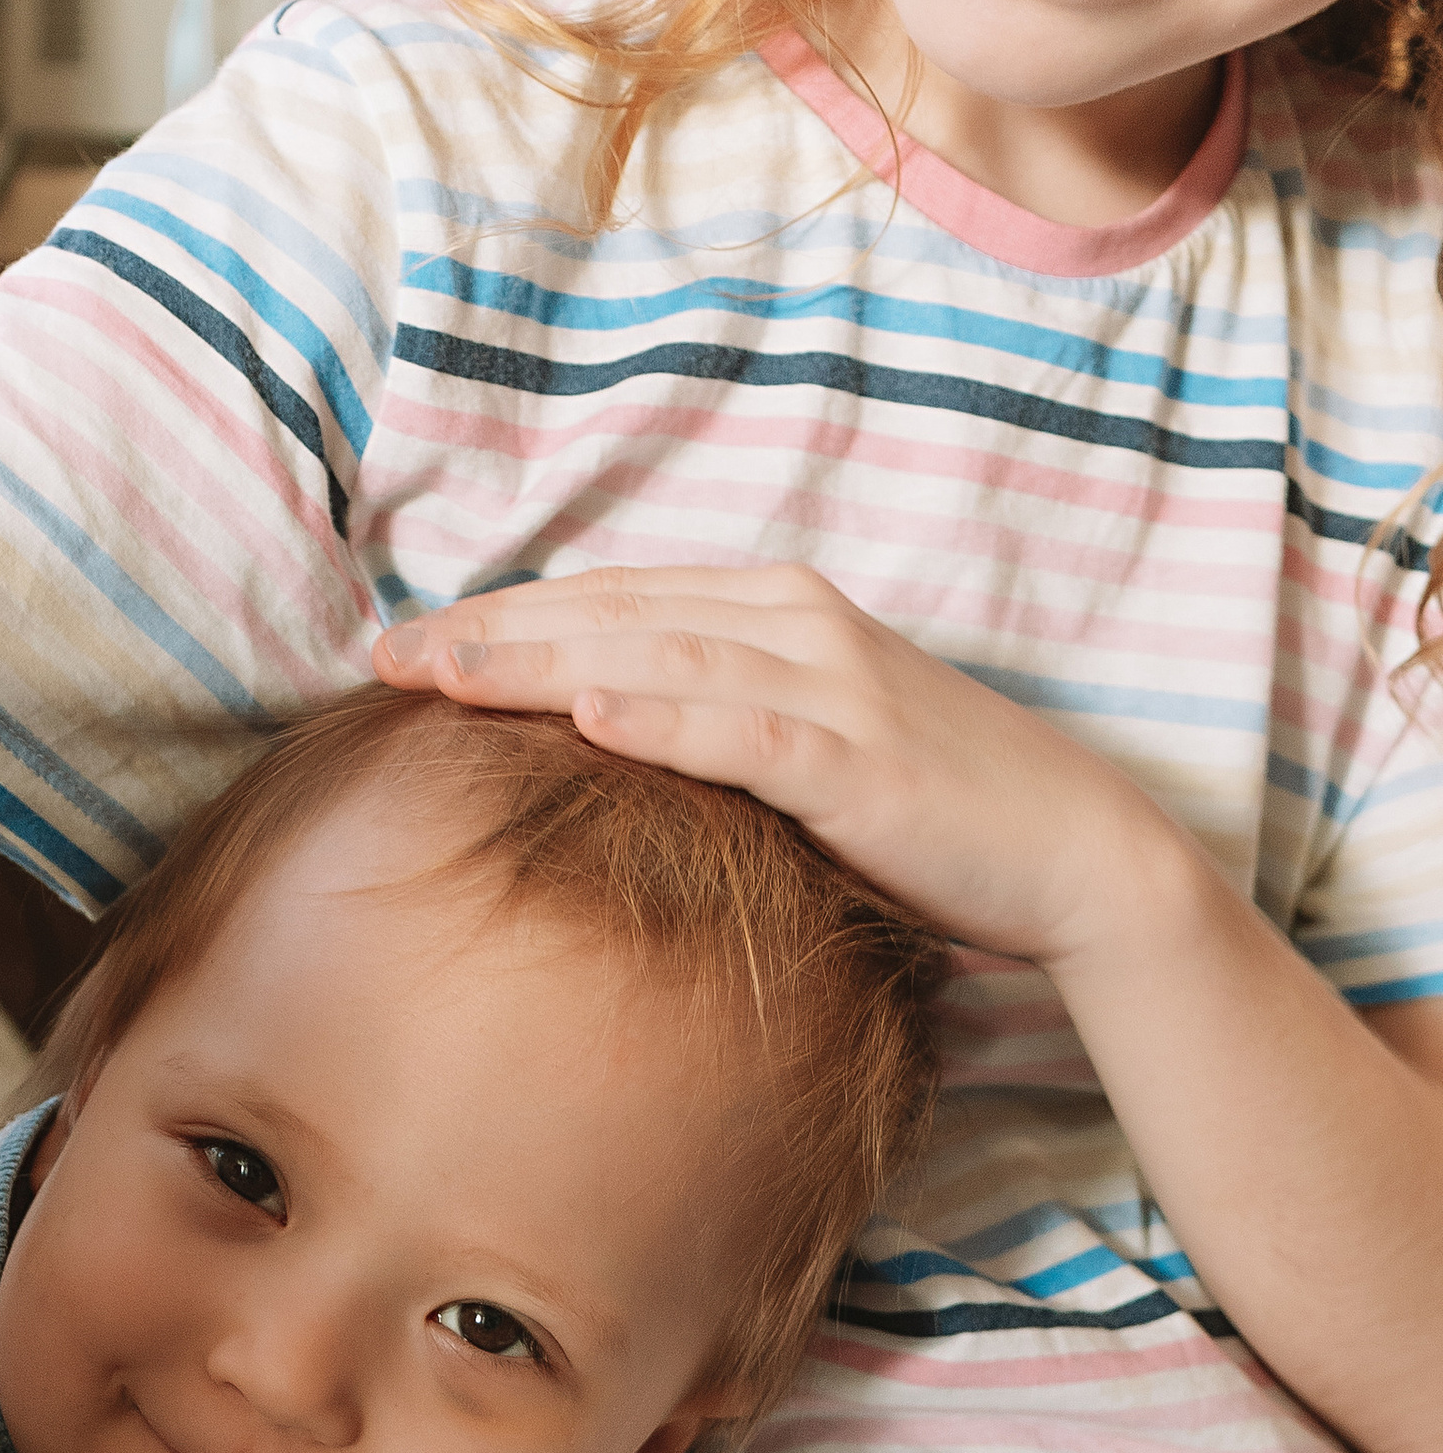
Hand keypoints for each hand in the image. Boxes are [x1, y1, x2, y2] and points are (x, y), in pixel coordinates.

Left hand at [372, 563, 1178, 978]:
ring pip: (657, 657)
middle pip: (612, 615)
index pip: (610, 600)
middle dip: (491, 633)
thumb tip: (601, 742)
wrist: (1069, 852)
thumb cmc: (926, 813)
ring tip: (445, 674)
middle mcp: (795, 623)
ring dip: (542, 661)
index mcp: (774, 611)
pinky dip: (665, 718)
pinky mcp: (858, 759)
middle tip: (384, 657)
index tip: (404, 646)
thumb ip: (712, 728)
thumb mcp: (801, 750)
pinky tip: (588, 714)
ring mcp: (829, 684)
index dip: (502, 617)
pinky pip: (744, 732)